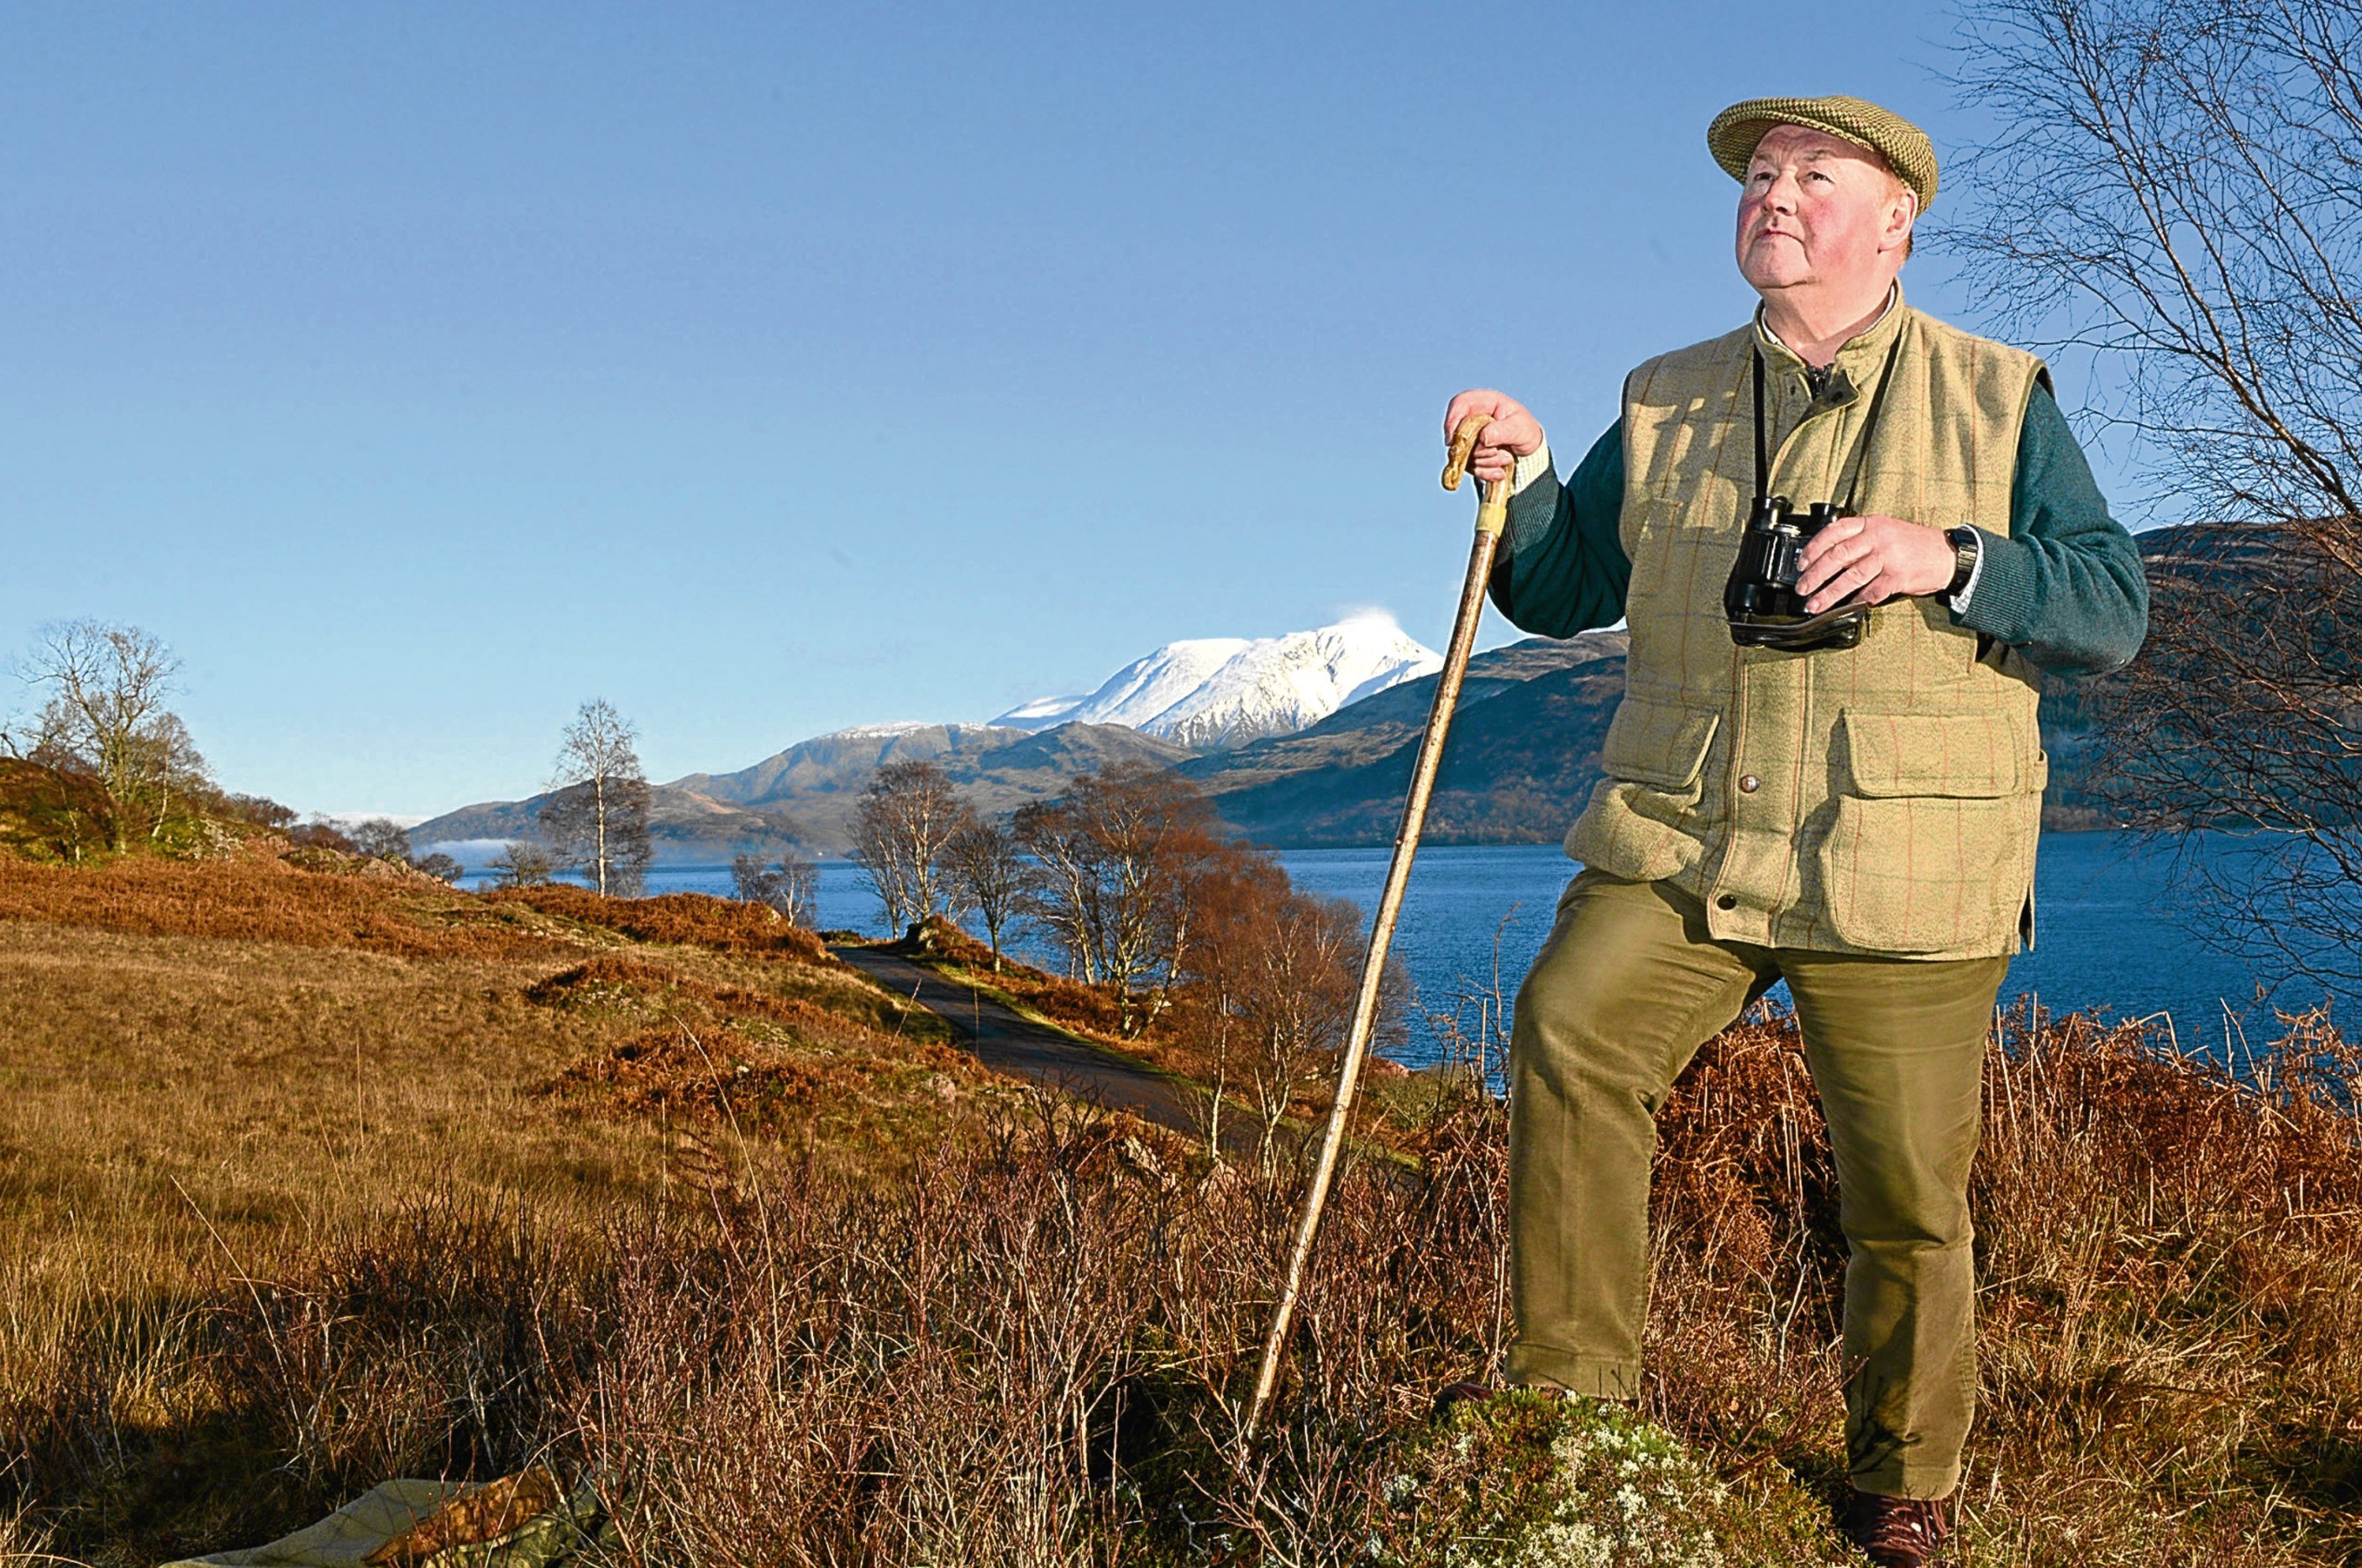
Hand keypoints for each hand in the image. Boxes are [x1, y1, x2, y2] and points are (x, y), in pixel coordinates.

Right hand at [1442, 390, 1542, 486]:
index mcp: (1484, 403)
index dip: (1452, 420)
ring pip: (1463, 455)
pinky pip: (1469, 467)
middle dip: (1475, 449)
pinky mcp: (1469, 454)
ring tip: (1507, 458)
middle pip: (1458, 435)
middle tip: (1496, 452)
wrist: (1529, 448)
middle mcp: (1472, 418)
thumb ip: (1502, 431)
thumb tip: (1483, 437)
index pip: (1459, 404)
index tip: (1453, 440)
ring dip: (1485, 462)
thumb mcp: (1519, 428)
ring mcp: (1469, 437)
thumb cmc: (1525, 430)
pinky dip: (1485, 472)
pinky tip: (1500, 471)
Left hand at [1794, 515, 1956, 611]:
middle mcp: (1878, 537)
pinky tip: (1846, 609)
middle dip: (1815, 574)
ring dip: (1829, 593)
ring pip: (1851, 576)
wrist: (1948, 555)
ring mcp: (1888, 557)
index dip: (1814, 547)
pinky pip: (1871, 592)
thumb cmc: (1913, 545)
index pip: (1835, 532)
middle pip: (1838, 555)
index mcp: (1872, 524)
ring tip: (1815, 604)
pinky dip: (1857, 602)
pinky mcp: (1898, 576)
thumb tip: (1827, 559)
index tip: (1801, 563)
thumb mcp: (1885, 532)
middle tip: (1802, 588)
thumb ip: (1859, 541)